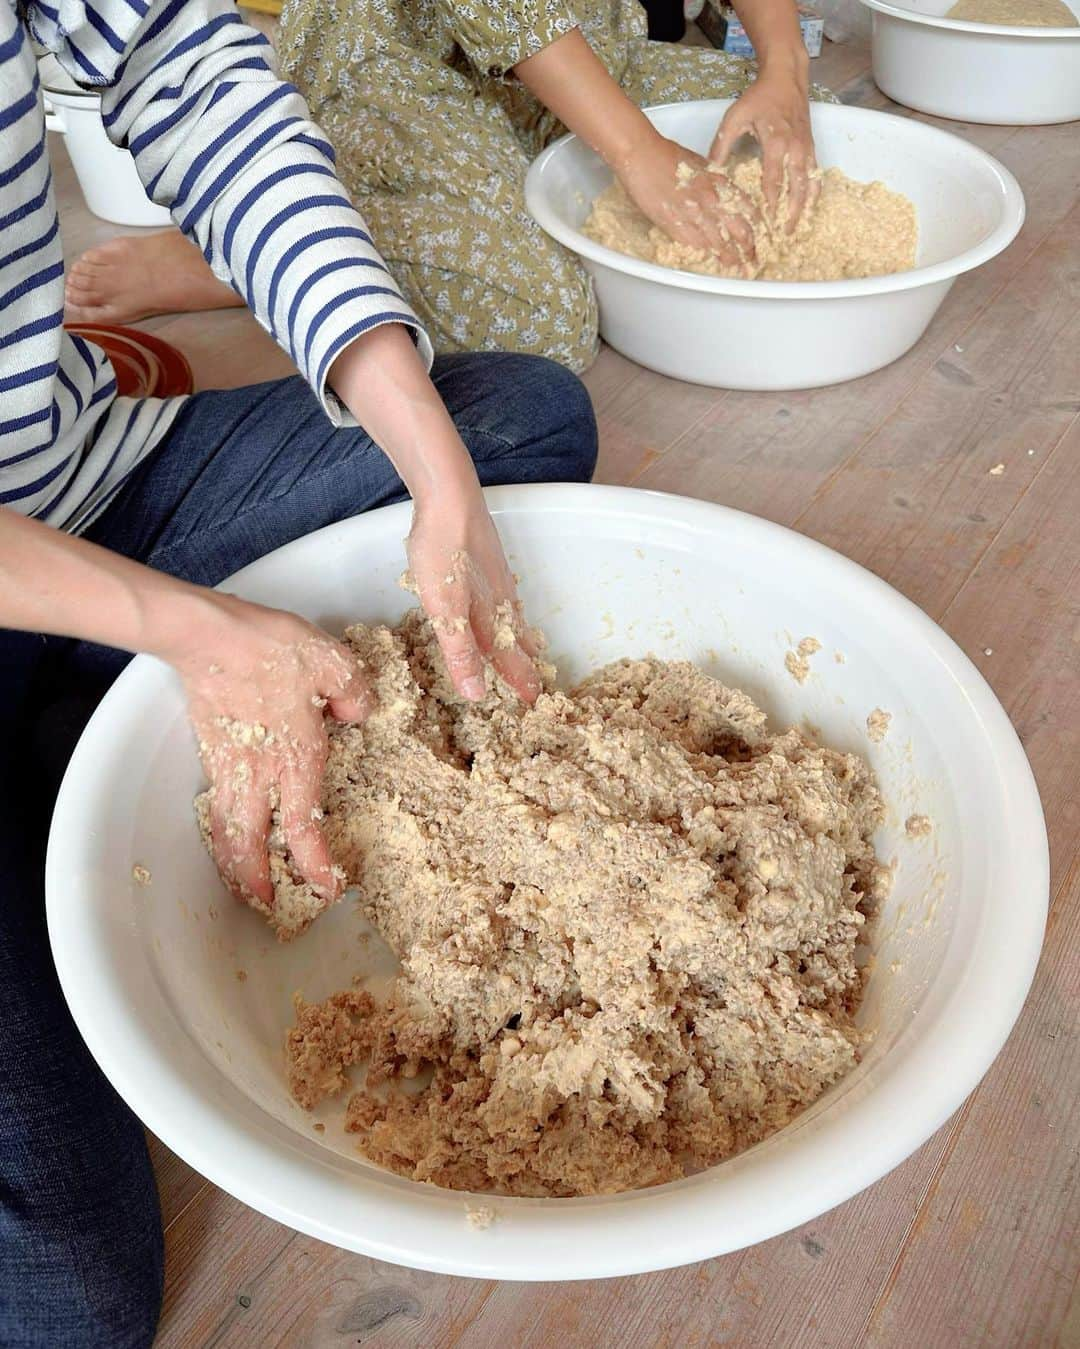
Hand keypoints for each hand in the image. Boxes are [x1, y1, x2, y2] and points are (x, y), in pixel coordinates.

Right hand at [173, 594, 373, 907]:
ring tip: (242, 877)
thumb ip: (354, 695)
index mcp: (295, 760)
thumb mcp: (334, 664)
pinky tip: (230, 823)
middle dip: (255, 880)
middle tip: (265, 903)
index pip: (303, 829)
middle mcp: (260, 772)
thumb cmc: (270, 649)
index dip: (315, 865)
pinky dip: (222, 825)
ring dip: (234, 859)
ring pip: (227, 827)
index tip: (327, 888)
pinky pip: (216, 800)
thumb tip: (357, 713)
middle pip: (250, 844)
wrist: (209, 634)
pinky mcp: (210, 746)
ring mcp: (229, 762)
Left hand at [406, 491, 540, 705]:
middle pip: (519, 641)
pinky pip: (506, 597)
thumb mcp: (444, 609)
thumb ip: (460, 651)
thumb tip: (477, 693)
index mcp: (491, 618)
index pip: (512, 661)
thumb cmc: (443, 551)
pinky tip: (503, 604)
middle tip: (538, 684)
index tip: (534, 704)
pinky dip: (510, 612)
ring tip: (529, 651)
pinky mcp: (489, 560)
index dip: (521, 683)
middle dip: (527, 665)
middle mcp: (500, 601)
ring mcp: (497, 578)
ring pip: (514, 618)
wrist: (450, 497)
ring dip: (521, 640)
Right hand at [618, 134, 757, 269]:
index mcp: (720, 183)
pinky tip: (712, 266)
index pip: (749, 209)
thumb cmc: (666, 154)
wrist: (641, 154)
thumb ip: (713, 181)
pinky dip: (706, 258)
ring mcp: (694, 214)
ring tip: (738, 271)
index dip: (757, 227)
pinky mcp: (675, 225)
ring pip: (721, 244)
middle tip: (753, 262)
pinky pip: (696, 247)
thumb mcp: (700, 164)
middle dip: (749, 249)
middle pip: (740, 231)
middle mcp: (713, 200)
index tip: (759, 237)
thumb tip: (720, 193)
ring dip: (731, 260)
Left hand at [710, 71, 817, 231]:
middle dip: (789, 215)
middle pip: (795, 189)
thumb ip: (722, 144)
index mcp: (776, 143)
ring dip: (803, 209)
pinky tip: (808, 209)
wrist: (786, 77)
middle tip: (782, 237)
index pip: (773, 182)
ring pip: (809, 185)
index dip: (769, 206)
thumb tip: (710, 170)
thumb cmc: (759, 96)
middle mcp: (795, 149)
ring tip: (795, 229)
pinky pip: (816, 175)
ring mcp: (807, 148)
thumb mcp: (734, 117)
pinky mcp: (812, 147)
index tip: (764, 226)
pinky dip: (813, 194)